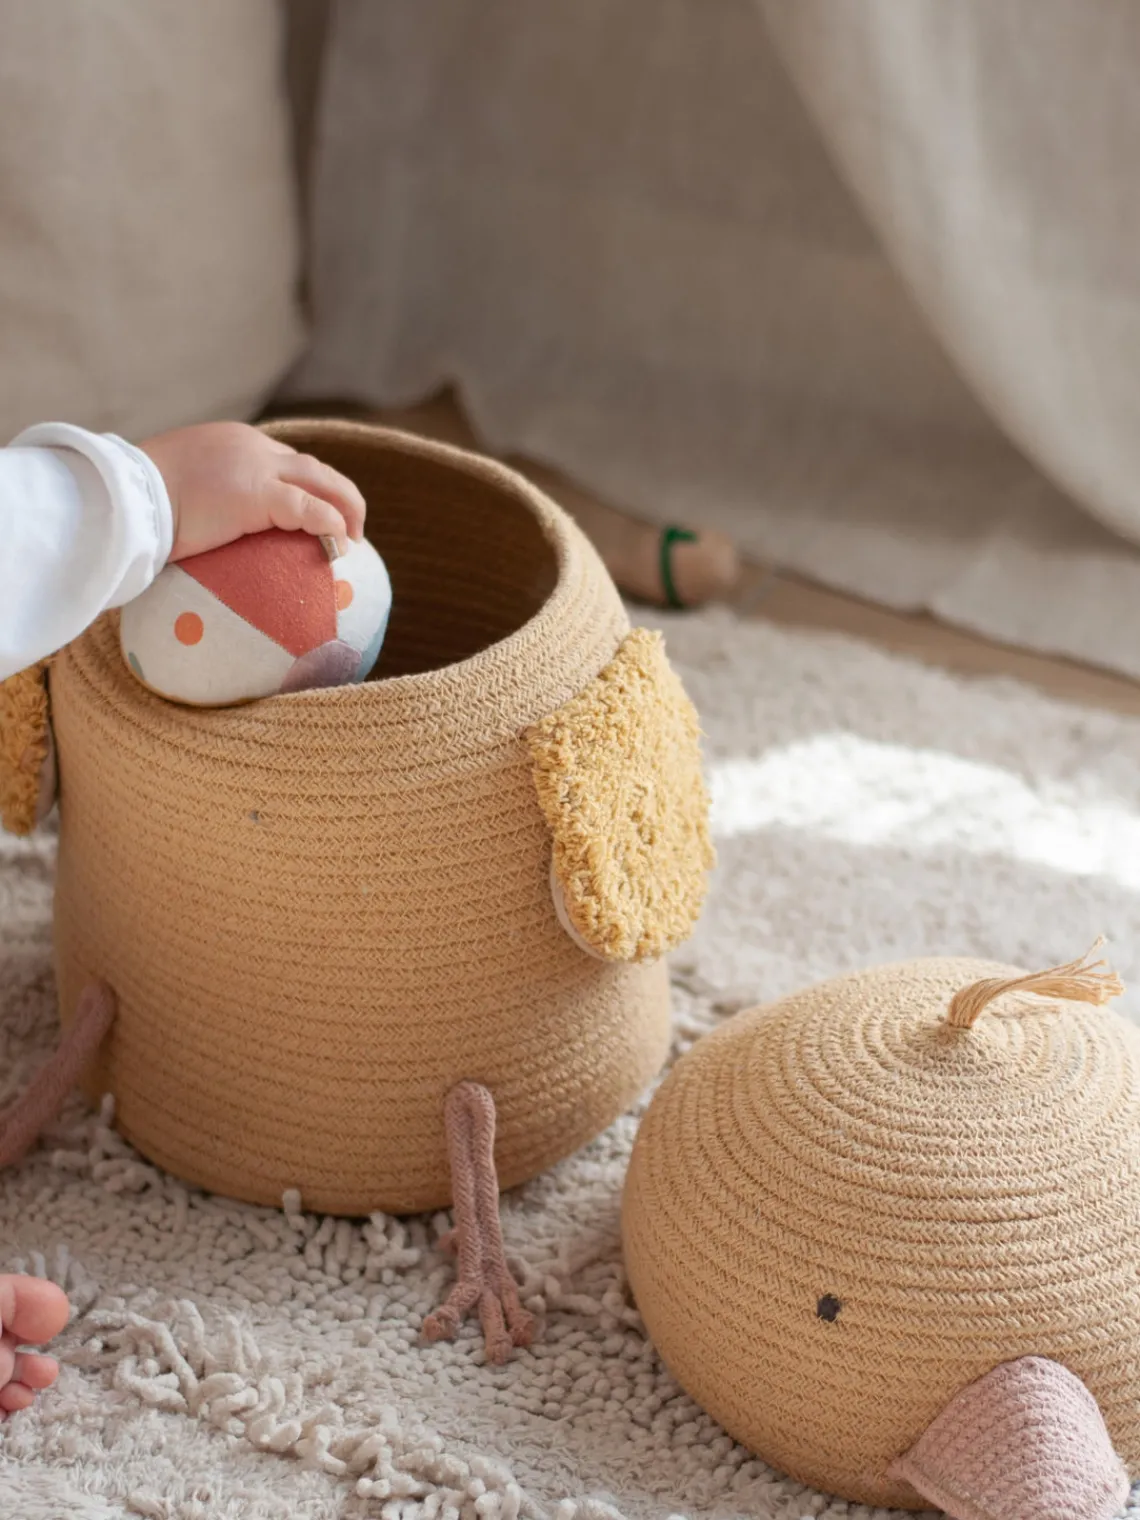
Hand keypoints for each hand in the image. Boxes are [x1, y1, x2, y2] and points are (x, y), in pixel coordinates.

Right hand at [139, 422, 366, 562]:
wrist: (124, 497)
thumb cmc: (139, 503)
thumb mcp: (175, 491)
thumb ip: (201, 500)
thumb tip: (200, 533)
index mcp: (232, 442)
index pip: (283, 460)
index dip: (306, 486)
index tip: (317, 512)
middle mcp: (249, 446)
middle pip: (311, 466)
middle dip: (338, 494)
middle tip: (350, 528)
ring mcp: (256, 466)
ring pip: (321, 480)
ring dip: (346, 508)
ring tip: (355, 538)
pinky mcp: (257, 494)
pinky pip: (308, 510)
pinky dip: (331, 524)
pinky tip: (341, 543)